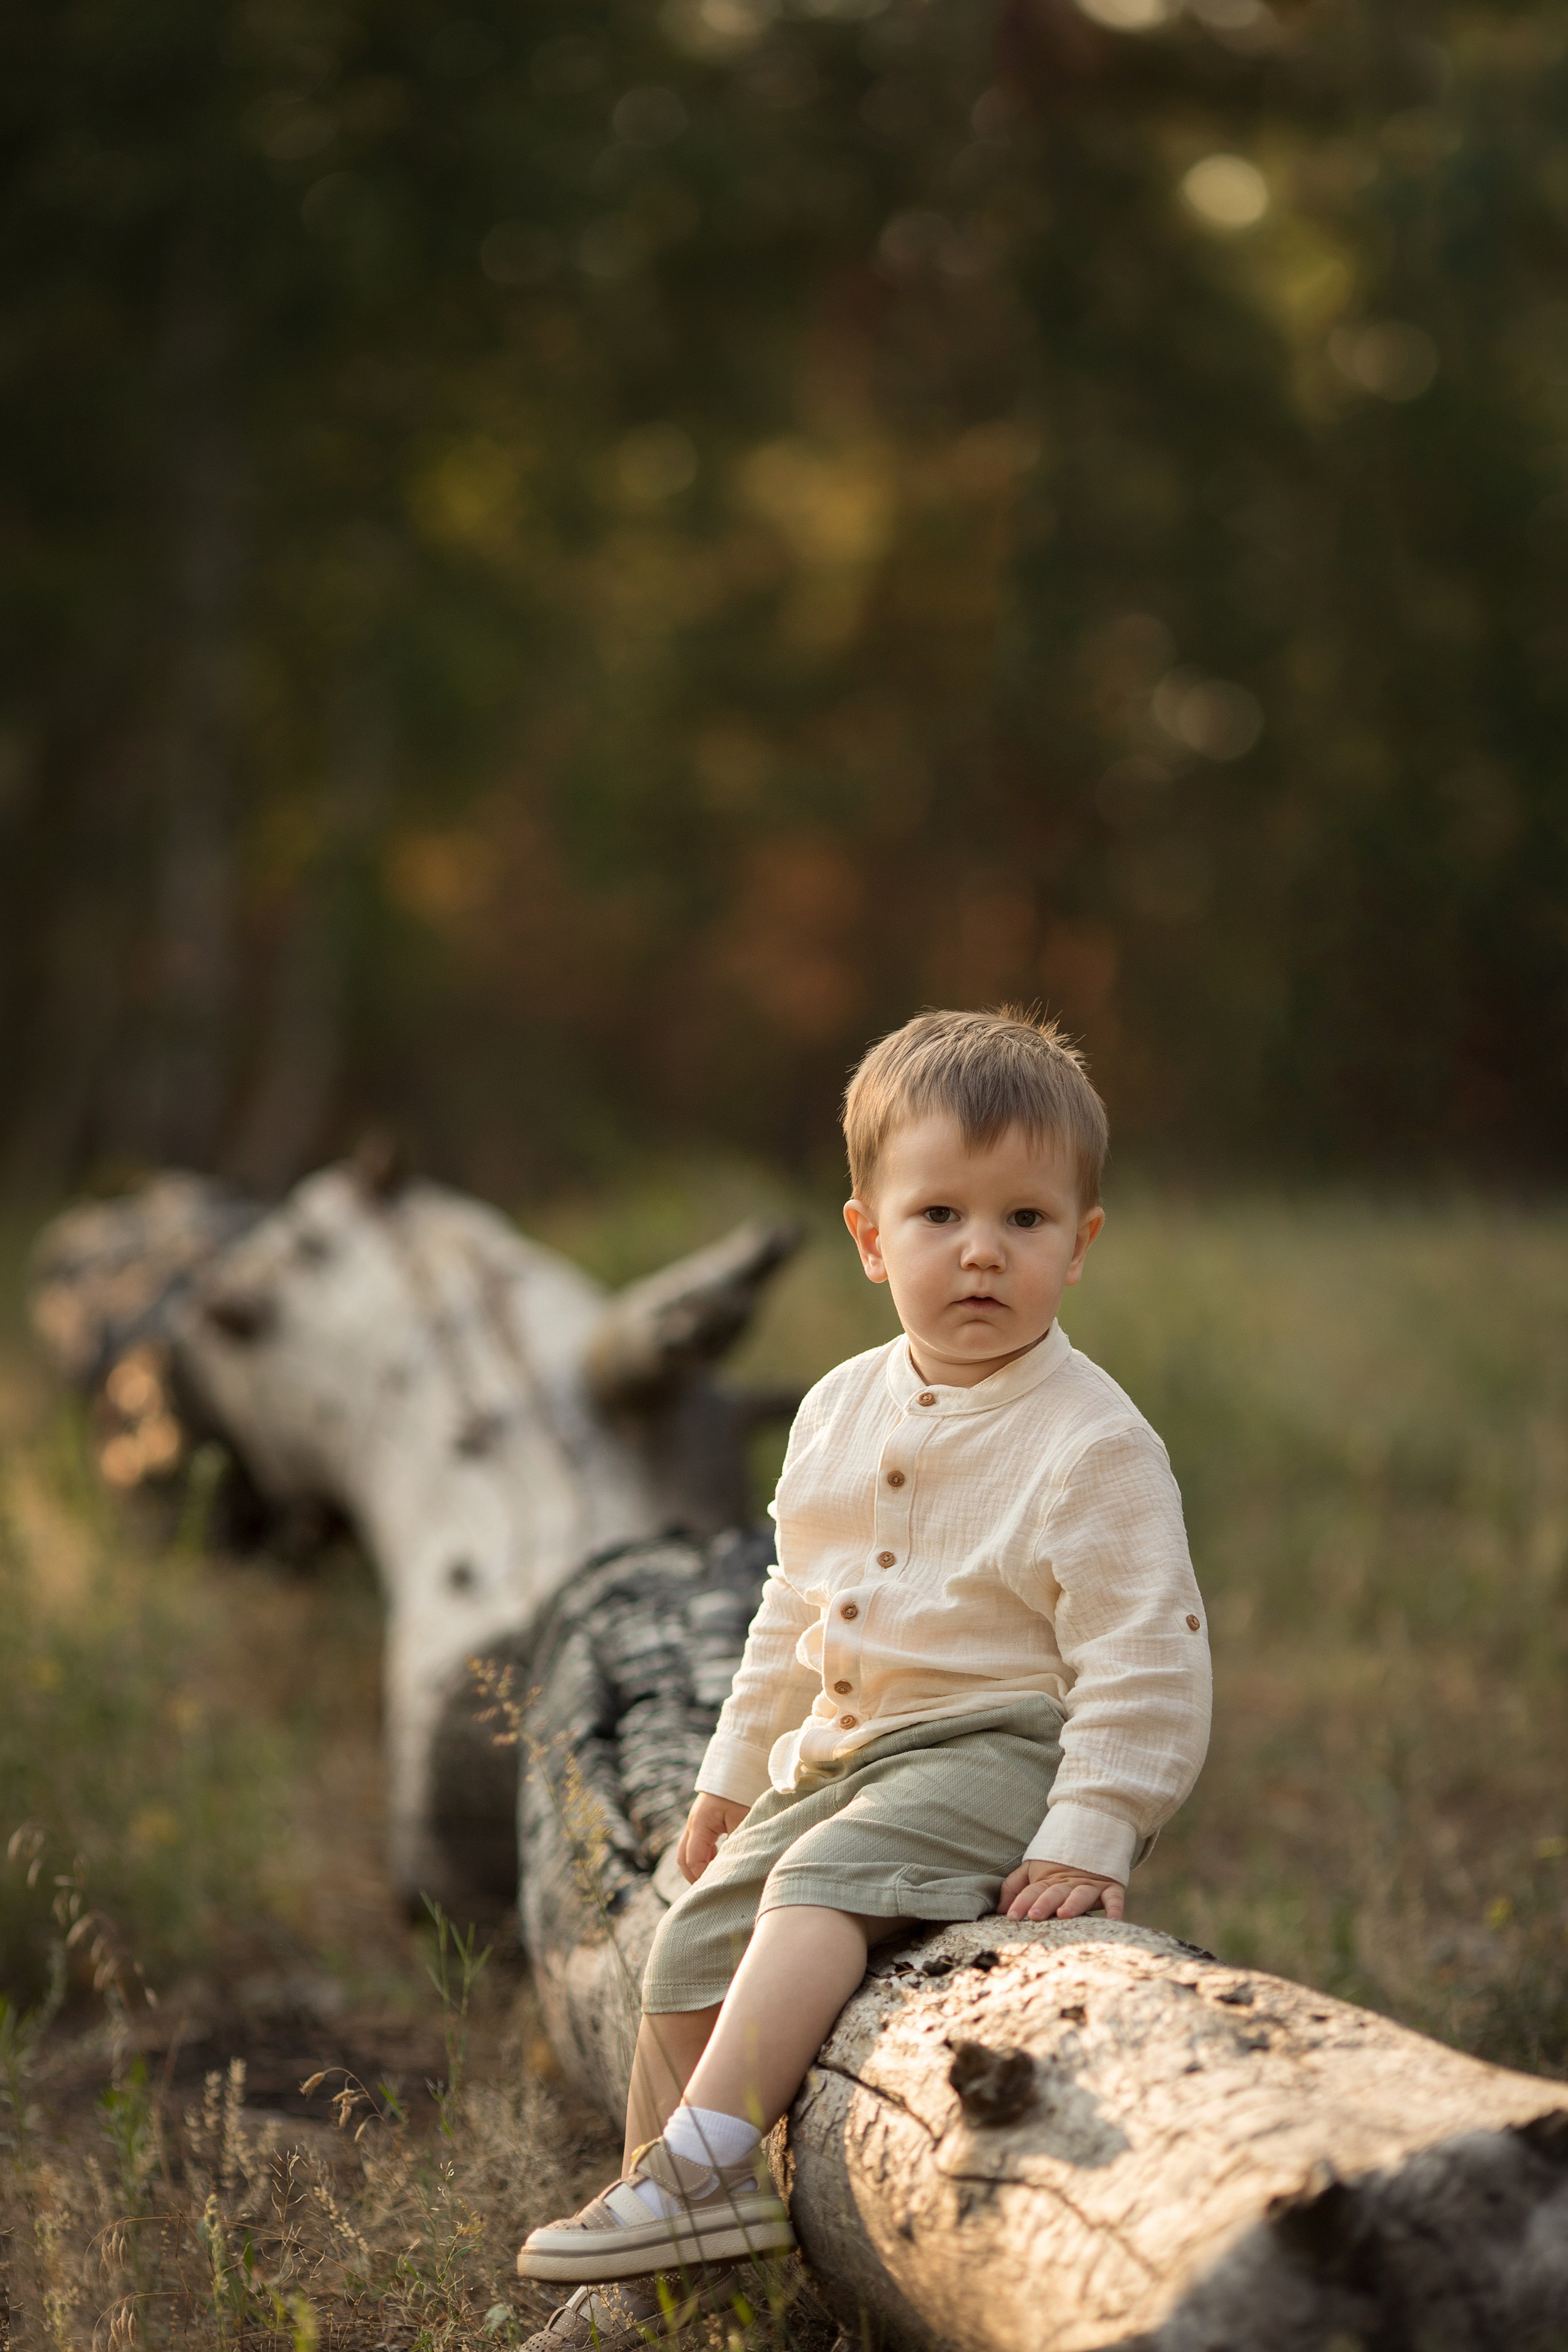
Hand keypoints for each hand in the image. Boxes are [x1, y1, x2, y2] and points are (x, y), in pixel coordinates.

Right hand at [676, 1792, 748, 1883]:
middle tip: (712, 1889)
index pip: (692, 1859)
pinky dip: (704, 1858)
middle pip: (683, 1859)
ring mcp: (696, 1823)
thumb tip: (734, 1870)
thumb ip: (737, 1844)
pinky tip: (719, 1862)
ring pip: (688, 1853)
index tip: (717, 1887)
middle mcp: (693, 1824)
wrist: (740, 1767)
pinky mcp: (703, 1822)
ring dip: (699, 1867)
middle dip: (694, 1877)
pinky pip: (697, 1845)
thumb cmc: (743, 1792)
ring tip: (716, 1878)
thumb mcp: (744, 1819)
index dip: (702, 1877)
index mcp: (700, 1823)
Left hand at [998, 1858, 1124, 1920]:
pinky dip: (1115, 1907)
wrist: (1090, 1834)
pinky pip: (1114, 1897)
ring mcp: (1090, 1884)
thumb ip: (1015, 1887)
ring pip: (1080, 1894)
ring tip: (1064, 1914)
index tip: (1011, 1916)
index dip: (1021, 1902)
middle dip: (1044, 1903)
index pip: (1032, 1891)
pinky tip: (1113, 1919)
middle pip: (1054, 1893)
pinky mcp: (1110, 1885)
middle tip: (1035, 1915)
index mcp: (1048, 1879)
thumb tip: (999, 1909)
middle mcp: (1068, 1883)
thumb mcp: (1032, 1869)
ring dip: (1073, 1904)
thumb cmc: (1056, 1860)